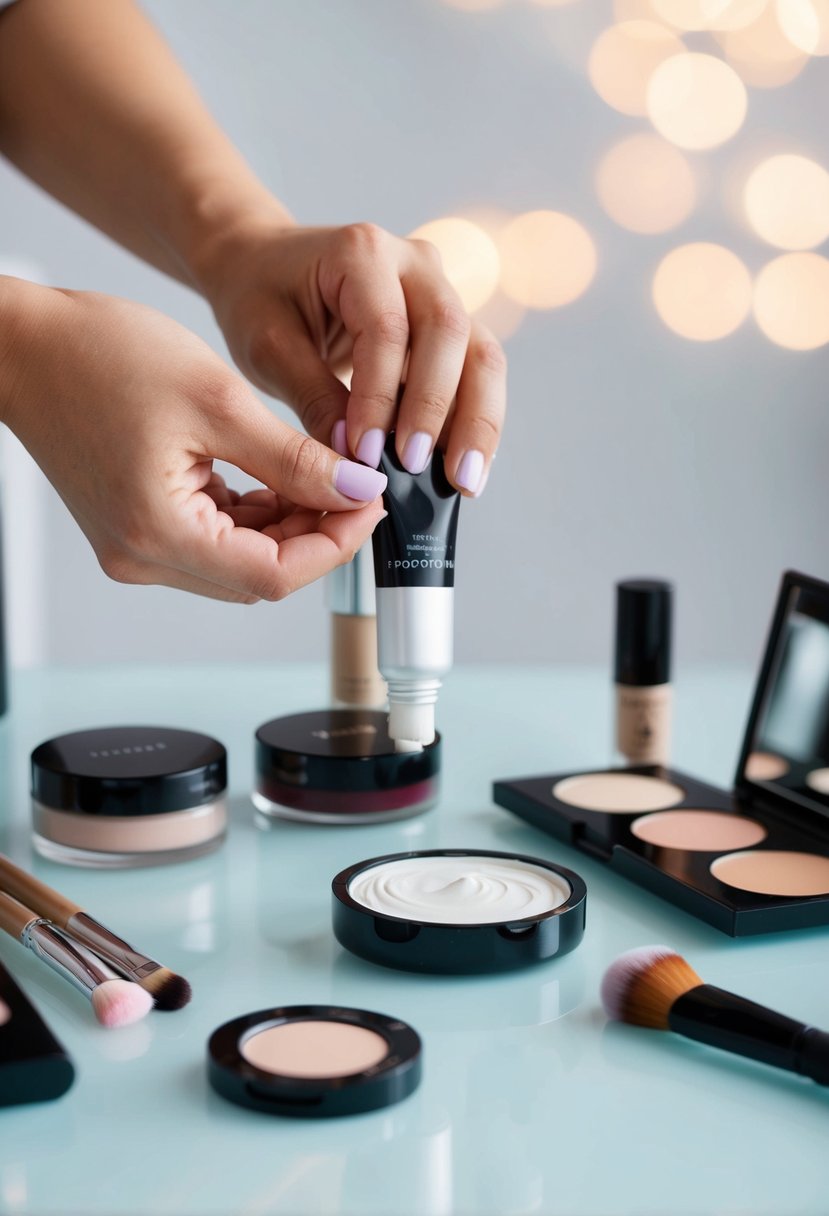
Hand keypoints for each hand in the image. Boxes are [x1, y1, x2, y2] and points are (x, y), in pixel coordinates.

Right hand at [0, 281, 386, 601]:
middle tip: (356, 484)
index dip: (335, 544)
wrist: (24, 344)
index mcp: (160, 533)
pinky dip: (253, 516)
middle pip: (260, 575)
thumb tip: (356, 490)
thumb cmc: (100, 355)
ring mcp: (137, 548)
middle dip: (318, 534)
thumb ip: (294, 458)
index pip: (275, 574)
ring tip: (321, 474)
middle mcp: (144, 557)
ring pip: (240, 560)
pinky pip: (213, 539)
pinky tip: (277, 478)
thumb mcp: (217, 400)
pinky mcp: (137, 529)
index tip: (371, 501)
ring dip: (288, 526)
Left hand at [196, 218, 506, 495]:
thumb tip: (355, 461)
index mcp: (361, 252)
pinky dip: (474, 421)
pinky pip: (476, 372)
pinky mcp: (450, 326)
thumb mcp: (267, 346)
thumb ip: (313, 397)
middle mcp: (415, 262)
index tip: (365, 455)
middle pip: (450, 331)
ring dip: (477, 421)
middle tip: (417, 468)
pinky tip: (464, 468)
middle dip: (438, 409)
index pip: (386, 329)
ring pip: (481, 352)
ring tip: (463, 480)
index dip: (380, 398)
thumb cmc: (260, 299)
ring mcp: (441, 291)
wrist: (265, 266)